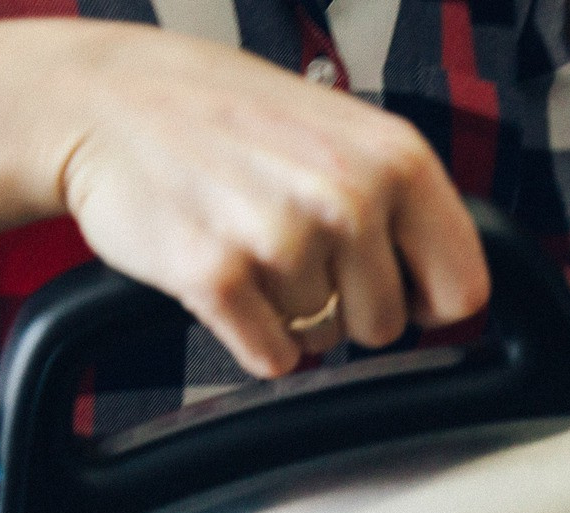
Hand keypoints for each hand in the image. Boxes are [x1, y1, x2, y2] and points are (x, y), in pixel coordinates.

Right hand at [51, 23, 488, 375]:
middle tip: (293, 249)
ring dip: (287, 311)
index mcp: (397, 159)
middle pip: (386, 326)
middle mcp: (348, 195)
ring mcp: (281, 236)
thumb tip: (458, 291)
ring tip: (248, 242)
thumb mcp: (345, 133)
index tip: (393, 286)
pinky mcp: (214, 274)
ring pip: (323, 341)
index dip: (426, 301)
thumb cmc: (230, 117)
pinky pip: (272, 358)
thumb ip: (405, 201)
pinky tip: (223, 274)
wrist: (105, 99)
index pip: (464, 288)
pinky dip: (249, 336)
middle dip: (345, 306)